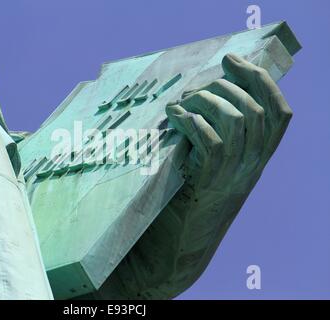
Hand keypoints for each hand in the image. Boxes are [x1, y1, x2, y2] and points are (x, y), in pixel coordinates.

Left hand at [95, 53, 292, 298]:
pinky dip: (190, 121)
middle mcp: (252, 167)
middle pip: (256, 109)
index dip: (261, 80)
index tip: (233, 60)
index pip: (279, 113)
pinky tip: (172, 117)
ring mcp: (231, 176)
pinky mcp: (207, 184)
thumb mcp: (213, 167)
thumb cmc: (189, 200)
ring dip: (205, 101)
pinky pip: (209, 140)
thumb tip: (204, 97)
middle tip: (193, 89)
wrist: (179, 246)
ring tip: (180, 104)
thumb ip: (218, 140)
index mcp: (257, 160)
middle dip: (224, 86)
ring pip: (235, 120)